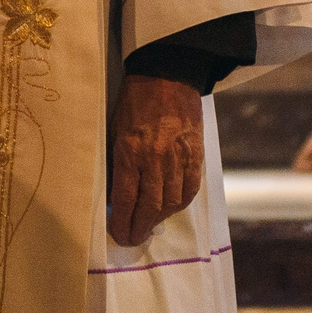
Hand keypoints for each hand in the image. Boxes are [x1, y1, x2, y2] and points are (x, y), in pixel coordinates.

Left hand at [107, 74, 202, 246]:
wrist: (167, 74)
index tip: (119, 233)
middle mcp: (155, 158)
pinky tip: (170, 207)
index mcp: (130, 150)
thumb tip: (116, 193)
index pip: (126, 198)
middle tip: (133, 238)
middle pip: (149, 206)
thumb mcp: (115, 128)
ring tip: (149, 223)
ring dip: (159, 218)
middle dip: (140, 227)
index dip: (122, 222)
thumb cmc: (134, 100)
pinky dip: (180, 203)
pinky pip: (190, 188)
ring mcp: (178, 157)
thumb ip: (118, 161)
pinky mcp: (196, 153)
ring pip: (171, 202)